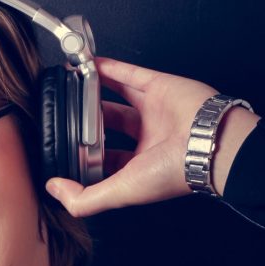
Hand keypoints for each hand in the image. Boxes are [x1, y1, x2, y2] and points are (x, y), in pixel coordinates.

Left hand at [45, 58, 259, 217]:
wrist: (210, 142)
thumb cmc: (175, 171)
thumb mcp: (121, 192)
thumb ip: (85, 199)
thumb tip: (54, 189)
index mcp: (138, 167)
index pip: (104, 161)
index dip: (84, 156)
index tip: (61, 150)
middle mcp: (145, 139)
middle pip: (108, 128)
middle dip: (86, 123)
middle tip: (62, 116)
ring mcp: (152, 111)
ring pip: (116, 99)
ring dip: (94, 93)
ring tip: (70, 87)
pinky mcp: (158, 86)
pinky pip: (129, 75)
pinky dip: (108, 68)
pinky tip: (87, 66)